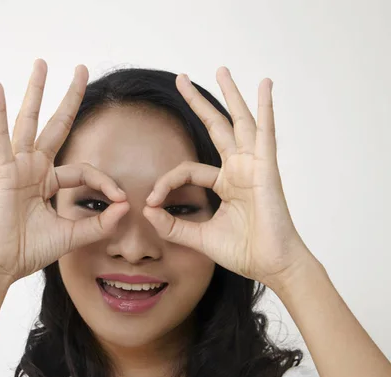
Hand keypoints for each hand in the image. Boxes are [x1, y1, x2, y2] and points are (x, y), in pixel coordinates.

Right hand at [0, 59, 129, 282]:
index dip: (105, 182)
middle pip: (56, 125)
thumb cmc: (29, 250)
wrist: (2, 264)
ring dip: (36, 92)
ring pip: (29, 121)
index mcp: (48, 182)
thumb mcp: (71, 235)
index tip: (121, 200)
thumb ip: (99, 224)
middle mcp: (34, 167)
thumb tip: (125, 208)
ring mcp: (17, 165)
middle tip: (81, 70)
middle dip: (70, 98)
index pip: (84, 169)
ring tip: (42, 64)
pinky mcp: (2, 170)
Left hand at [142, 67, 310, 287]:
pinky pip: (265, 132)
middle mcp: (239, 169)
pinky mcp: (266, 168)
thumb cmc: (243, 252)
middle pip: (216, 126)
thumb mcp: (199, 238)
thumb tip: (147, 210)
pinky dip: (265, 108)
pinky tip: (264, 85)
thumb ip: (172, 225)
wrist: (271, 265)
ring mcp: (254, 165)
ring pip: (239, 121)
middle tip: (181, 78)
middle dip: (198, 103)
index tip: (151, 202)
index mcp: (225, 183)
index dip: (166, 182)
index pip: (187, 169)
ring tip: (221, 69)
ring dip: (230, 94)